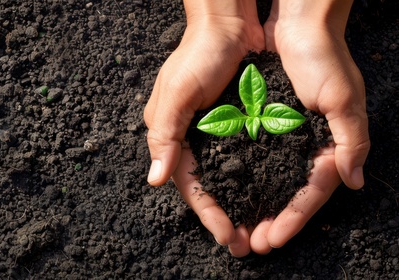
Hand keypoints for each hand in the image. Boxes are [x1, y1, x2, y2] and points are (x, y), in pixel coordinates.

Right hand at [144, 0, 263, 255]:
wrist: (228, 25)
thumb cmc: (199, 54)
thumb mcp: (177, 93)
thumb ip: (166, 135)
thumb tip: (155, 181)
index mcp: (171, 135)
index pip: (188, 183)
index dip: (207, 212)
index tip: (226, 237)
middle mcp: (191, 138)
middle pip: (207, 186)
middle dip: (223, 216)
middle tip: (243, 244)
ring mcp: (214, 132)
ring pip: (225, 177)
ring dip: (239, 203)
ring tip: (256, 229)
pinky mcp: (235, 124)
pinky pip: (242, 158)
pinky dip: (252, 179)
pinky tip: (264, 195)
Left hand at [247, 0, 370, 252]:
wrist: (298, 25)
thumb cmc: (324, 58)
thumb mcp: (344, 99)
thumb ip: (352, 141)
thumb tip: (354, 181)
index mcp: (329, 145)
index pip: (312, 194)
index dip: (293, 220)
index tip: (271, 241)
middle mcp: (306, 146)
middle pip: (288, 194)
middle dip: (272, 221)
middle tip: (251, 245)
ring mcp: (285, 137)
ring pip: (270, 182)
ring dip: (256, 206)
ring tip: (239, 229)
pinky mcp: (265, 124)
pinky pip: (254, 158)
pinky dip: (245, 179)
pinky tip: (232, 195)